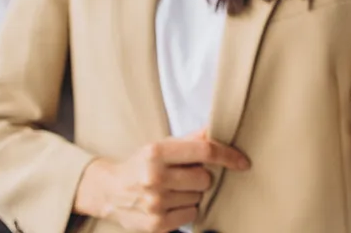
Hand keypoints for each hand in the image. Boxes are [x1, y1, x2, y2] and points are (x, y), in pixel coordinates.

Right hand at [73, 129, 249, 232]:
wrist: (108, 191)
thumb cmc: (140, 165)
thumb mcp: (160, 146)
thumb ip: (191, 139)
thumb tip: (217, 127)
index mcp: (155, 152)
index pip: (204, 151)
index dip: (228, 156)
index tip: (243, 162)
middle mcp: (154, 177)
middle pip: (205, 178)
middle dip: (200, 177)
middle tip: (182, 176)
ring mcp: (155, 203)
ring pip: (199, 198)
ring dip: (191, 194)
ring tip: (172, 190)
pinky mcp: (156, 224)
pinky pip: (191, 216)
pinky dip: (185, 210)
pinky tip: (169, 204)